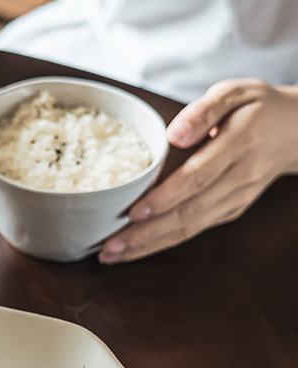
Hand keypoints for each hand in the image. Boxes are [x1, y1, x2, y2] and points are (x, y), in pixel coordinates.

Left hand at [99, 79, 297, 262]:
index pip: (197, 176)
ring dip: (148, 246)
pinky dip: (162, 242)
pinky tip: (134, 249)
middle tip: (108, 248)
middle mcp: (239, 178)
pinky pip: (194, 231)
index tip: (132, 212)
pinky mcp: (229, 212)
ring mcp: (235, 200)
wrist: (297, 131)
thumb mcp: (234, 92)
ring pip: (190, 229)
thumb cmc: (257, 108)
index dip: (165, 197)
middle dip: (146, 235)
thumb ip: (203, 110)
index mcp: (240, 144)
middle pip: (188, 213)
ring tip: (112, 255)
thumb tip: (175, 135)